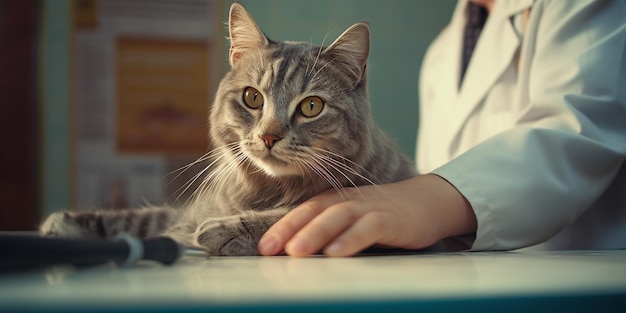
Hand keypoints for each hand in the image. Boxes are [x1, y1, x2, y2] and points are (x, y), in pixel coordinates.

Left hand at [257, 174, 476, 256]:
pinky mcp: (392, 219)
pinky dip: (352, 239)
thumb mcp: (352, 221)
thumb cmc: (383, 217)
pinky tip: (337, 253)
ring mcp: (370, 208)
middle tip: (269, 250)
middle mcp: (349, 201)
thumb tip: (296, 255)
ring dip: (315, 233)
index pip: (304, 212)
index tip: (263, 248)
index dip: (282, 228)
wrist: (427, 203)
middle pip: (315, 212)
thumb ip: (328, 232)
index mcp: (335, 201)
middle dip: (290, 230)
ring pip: (338, 217)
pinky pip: (369, 228)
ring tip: (297, 252)